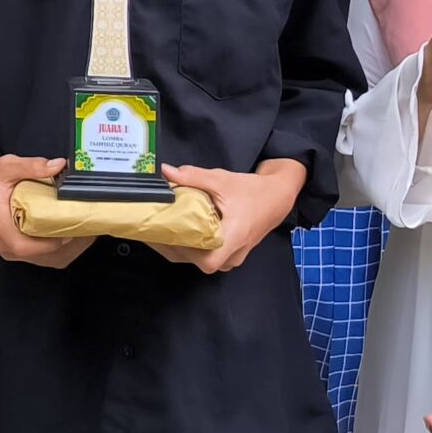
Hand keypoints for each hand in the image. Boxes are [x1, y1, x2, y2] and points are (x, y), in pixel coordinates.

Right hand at [0, 155, 94, 268]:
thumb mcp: (4, 167)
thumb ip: (31, 167)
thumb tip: (59, 165)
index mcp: (1, 229)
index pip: (30, 247)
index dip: (56, 242)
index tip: (76, 229)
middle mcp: (5, 245)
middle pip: (44, 257)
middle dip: (70, 246)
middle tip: (90, 228)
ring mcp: (9, 249)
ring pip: (44, 259)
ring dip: (67, 249)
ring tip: (85, 231)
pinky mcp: (14, 247)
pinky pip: (40, 256)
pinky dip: (58, 248)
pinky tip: (71, 234)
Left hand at [150, 159, 305, 273]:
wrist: (277, 198)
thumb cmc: (253, 191)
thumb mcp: (222, 180)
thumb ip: (193, 176)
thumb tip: (166, 171)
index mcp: (235, 237)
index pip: (208, 260)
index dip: (184, 251)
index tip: (167, 234)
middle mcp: (234, 253)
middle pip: (198, 261)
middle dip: (175, 248)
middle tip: (154, 230)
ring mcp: (233, 257)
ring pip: (201, 261)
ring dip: (181, 249)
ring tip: (161, 231)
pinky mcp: (230, 254)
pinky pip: (207, 257)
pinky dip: (190, 247)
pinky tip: (176, 233)